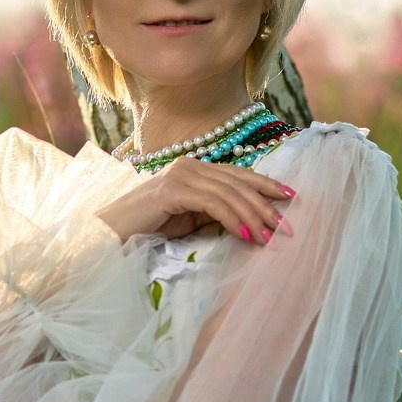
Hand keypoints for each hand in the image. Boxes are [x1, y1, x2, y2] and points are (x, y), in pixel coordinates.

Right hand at [97, 159, 292, 244]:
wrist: (109, 233)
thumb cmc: (147, 228)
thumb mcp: (188, 219)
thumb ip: (213, 212)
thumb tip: (248, 220)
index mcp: (194, 168)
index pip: (238, 174)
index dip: (266, 184)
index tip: (291, 197)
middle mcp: (189, 165)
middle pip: (239, 183)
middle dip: (266, 205)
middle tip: (288, 227)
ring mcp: (180, 174)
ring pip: (230, 193)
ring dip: (254, 217)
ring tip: (270, 237)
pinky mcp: (173, 190)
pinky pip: (213, 204)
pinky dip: (233, 219)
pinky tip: (245, 235)